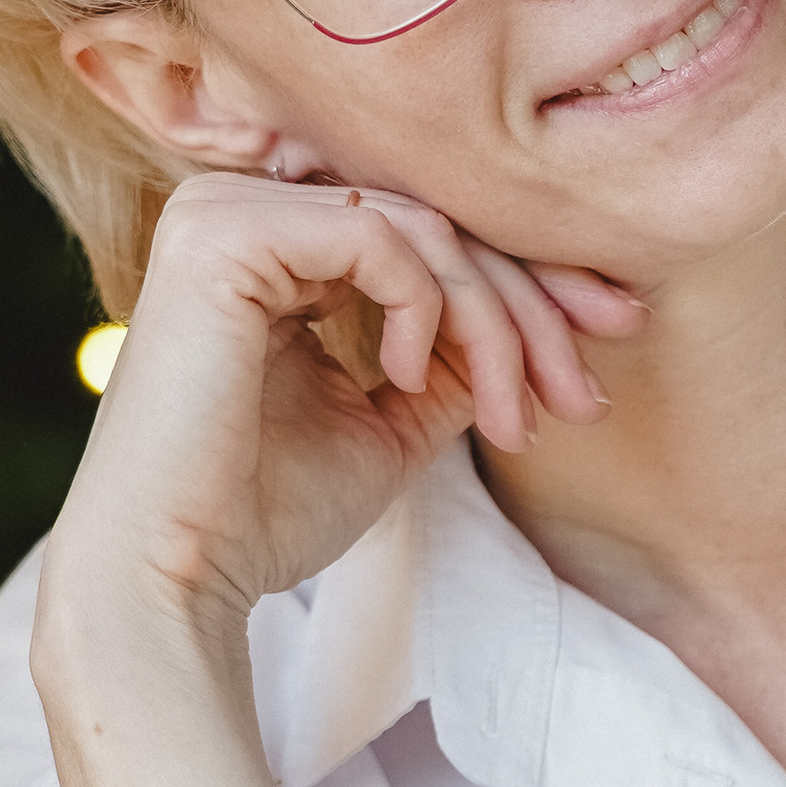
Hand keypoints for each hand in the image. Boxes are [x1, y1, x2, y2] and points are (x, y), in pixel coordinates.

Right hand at [39, 172, 646, 643]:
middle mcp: (242, 210)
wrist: (174, 577)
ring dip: (492, 323)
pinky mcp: (219, 234)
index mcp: (274, 248)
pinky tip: (403, 377)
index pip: (426, 232)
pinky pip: (376, 233)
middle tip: (586, 393)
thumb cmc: (265, 514)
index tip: (611, 334)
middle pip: (434, 221)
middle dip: (534, 305)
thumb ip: (451, 360)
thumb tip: (538, 322)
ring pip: (420, 227)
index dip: (527, 281)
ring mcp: (223, 212)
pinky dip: (421, 306)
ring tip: (511, 415)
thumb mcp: (391, 424)